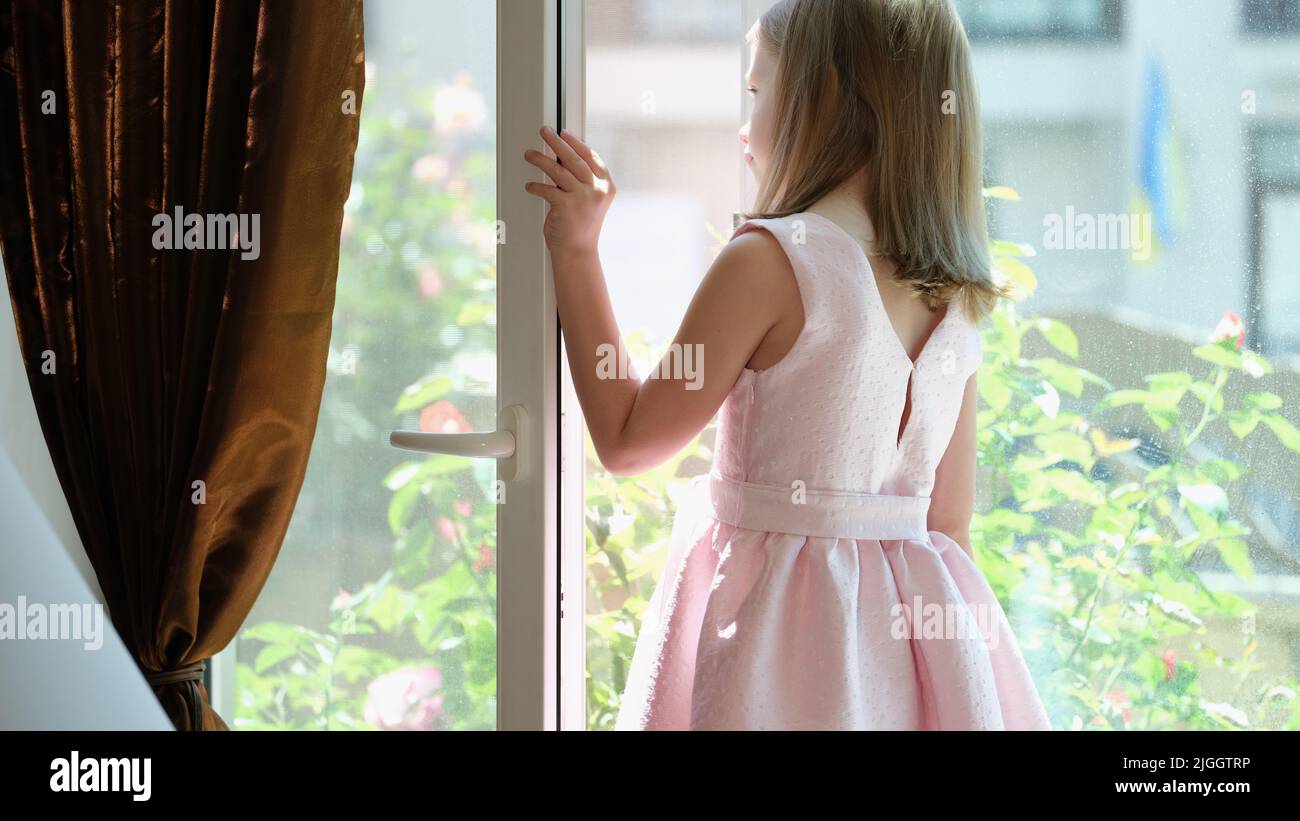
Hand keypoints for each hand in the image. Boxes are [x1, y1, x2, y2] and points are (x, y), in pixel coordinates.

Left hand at [522, 126, 614, 258]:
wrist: (578, 252)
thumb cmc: (581, 225)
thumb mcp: (590, 200)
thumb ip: (583, 181)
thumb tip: (563, 157)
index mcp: (606, 186)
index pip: (591, 157)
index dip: (576, 143)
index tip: (564, 134)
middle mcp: (597, 190)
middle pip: (575, 159)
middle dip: (557, 142)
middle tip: (544, 131)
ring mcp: (582, 198)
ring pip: (558, 171)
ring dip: (541, 160)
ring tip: (529, 154)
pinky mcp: (566, 206)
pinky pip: (547, 190)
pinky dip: (535, 187)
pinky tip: (529, 186)